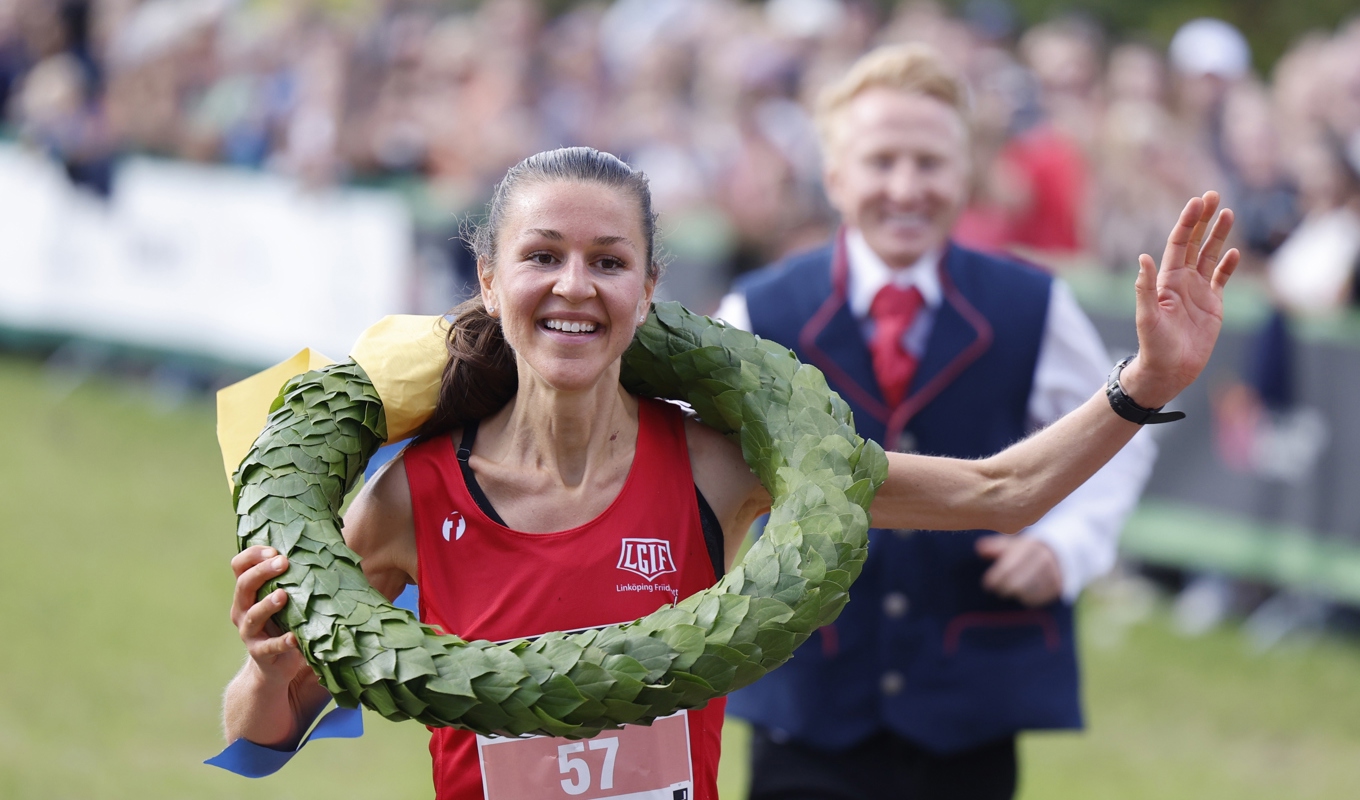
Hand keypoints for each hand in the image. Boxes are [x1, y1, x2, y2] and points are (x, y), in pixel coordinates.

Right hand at [230, 545, 304, 683]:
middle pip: (244, 585)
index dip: (253, 555)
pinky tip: (293, 637)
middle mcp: (242, 609)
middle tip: (283, 562)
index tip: (274, 550)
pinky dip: (282, 641)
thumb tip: (327, 549)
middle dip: (262, 571)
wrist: (276, 665)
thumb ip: (294, 579)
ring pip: (253, 615)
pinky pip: (269, 646)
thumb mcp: (287, 599)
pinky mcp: (260, 653)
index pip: (240, 566)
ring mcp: (249, 632)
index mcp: (247, 592)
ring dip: (267, 604)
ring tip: (283, 595)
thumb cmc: (286, 623)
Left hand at [976, 535, 1062, 606]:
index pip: (1007, 568)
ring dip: (1015, 595)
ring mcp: (1052, 573)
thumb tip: (979, 549)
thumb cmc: (1024, 551)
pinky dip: (1027, 600)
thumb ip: (995, 547)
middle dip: (1003, 589)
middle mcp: (1043, 559)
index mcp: (1029, 547)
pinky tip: (1021, 596)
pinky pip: (1037, 600)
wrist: (1056, 554)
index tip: (987, 585)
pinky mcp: (1057, 587)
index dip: (995, 579)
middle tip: (998, 591)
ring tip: (1010, 592)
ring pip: (1026, 593)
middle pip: (1016, 584)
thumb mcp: (1010, 544)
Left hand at [1122, 191, 1239, 408]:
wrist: (1168, 370)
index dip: (1188, 222)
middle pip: (1195, 243)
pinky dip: (1228, 266)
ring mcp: (1198, 292)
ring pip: (1211, 256)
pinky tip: (1235, 252)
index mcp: (1167, 280)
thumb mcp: (1147, 317)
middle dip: (1204, 220)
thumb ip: (1145, 288)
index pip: (1179, 244)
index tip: (1197, 202)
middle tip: (1214, 195)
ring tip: (1228, 213)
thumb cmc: (1153, 346)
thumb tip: (1143, 258)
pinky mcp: (1213, 305)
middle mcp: (1182, 281)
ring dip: (1219, 236)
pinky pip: (1222, 279)